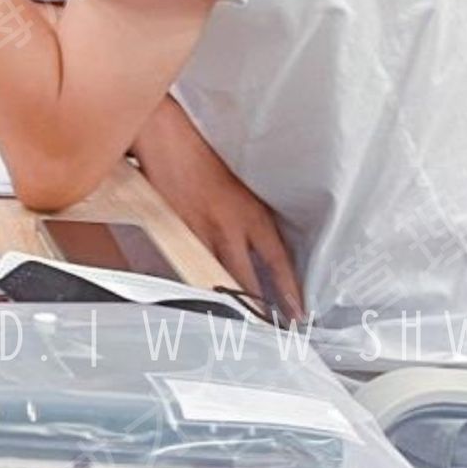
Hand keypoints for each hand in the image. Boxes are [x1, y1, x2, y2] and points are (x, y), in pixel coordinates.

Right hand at [130, 107, 301, 324]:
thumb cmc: (201, 156)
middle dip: (257, 308)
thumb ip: (248, 219)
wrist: (168, 136)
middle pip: (246, 279)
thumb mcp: (238, 187)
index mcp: (252, 213)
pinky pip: (187, 266)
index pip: (278, 261)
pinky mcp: (174, 231)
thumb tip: (255, 250)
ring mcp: (200, 231)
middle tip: (268, 330)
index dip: (289, 291)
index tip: (298, 313)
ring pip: (216, 278)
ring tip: (235, 325)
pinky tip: (197, 298)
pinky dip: (195, 283)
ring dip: (227, 302)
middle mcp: (230, 226)